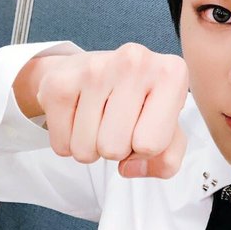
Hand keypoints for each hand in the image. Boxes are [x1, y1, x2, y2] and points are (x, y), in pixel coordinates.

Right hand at [34, 43, 188, 178]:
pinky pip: (61, 145)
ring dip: (92, 147)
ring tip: (101, 119)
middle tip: (119, 124)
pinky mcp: (58, 82)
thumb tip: (128, 167)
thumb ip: (167, 160)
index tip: (144, 127)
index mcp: (171, 73)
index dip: (146, 150)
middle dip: (116, 149)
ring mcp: (94, 68)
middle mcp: (135, 62)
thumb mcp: (170, 131)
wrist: (96, 70)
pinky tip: (80, 116)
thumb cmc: (141, 103)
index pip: (151, 144)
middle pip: (115, 149)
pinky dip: (69, 141)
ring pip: (85, 150)